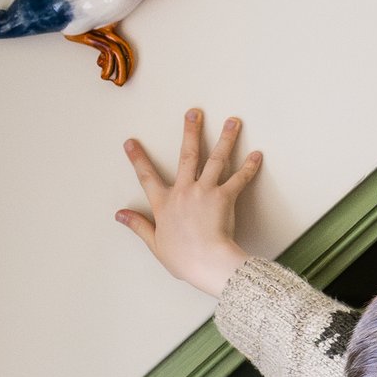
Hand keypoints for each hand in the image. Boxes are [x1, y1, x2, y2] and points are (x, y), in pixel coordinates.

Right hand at [116, 110, 263, 295]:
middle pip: (187, 155)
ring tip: (233, 121)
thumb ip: (138, 225)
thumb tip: (119, 215)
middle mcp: (183, 191)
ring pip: (216, 159)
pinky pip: (239, 178)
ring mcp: (205, 191)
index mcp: (164, 204)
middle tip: (194, 113)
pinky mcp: (224, 197)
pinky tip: (257, 154)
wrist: (207, 263)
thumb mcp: (155, 243)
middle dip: (190, 132)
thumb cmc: (184, 258)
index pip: (146, 177)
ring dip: (225, 138)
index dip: (138, 159)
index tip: (131, 142)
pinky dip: (249, 167)